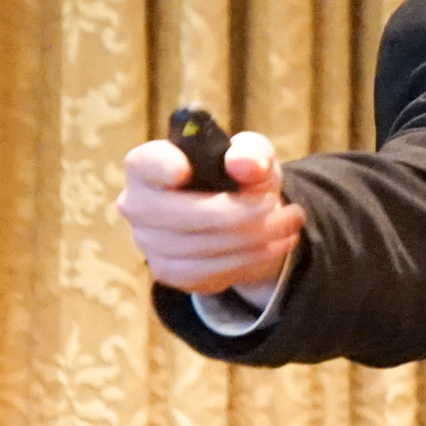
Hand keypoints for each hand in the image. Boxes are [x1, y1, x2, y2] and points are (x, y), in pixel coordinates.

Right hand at [115, 131, 305, 296]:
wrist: (243, 216)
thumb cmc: (237, 175)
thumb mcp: (253, 155)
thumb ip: (251, 152)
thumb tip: (244, 163)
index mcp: (147, 163)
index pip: (144, 164)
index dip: (161, 167)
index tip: (185, 169)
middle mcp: (136, 203)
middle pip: (181, 215)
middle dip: (238, 214)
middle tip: (280, 207)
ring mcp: (147, 241)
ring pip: (198, 248)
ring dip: (252, 239)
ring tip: (289, 225)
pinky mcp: (166, 271)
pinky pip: (205, 273)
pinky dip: (245, 261)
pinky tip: (273, 246)